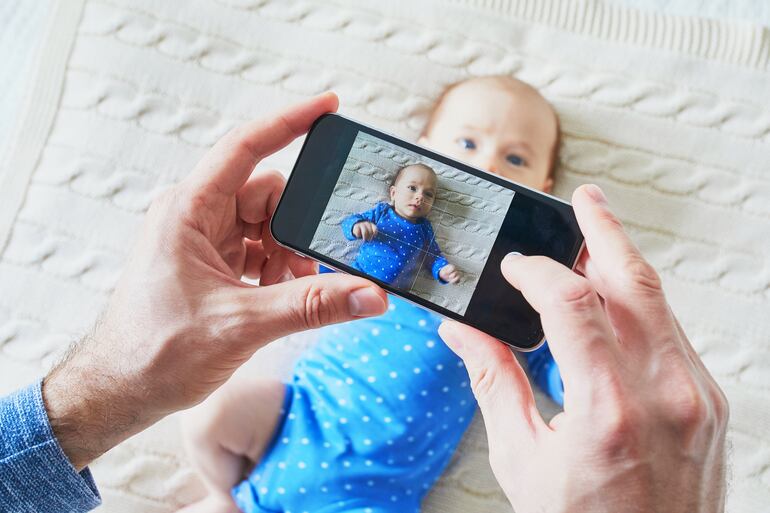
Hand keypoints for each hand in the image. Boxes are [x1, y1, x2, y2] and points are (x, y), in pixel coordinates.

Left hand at [42, 93, 387, 469]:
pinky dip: (276, 270)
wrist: (120, 390)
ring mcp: (202, 239)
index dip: (289, 122)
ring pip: (265, 225)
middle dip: (295, 229)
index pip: (245, 147)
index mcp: (188, 210)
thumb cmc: (156, 351)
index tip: (328, 106)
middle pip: (267, 195)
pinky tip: (278, 299)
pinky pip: (256, 249)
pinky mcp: (210, 263)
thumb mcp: (242, 324)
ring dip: (286, 256)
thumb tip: (370, 295)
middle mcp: (195, 216)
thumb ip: (311, 306)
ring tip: (289, 293)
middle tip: (309, 268)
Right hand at [439, 184, 727, 512]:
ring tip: (596, 238)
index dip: (537, 272)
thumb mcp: (522, 460)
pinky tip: (614, 301)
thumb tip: (464, 335)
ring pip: (660, 302)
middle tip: (584, 198)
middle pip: (636, 282)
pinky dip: (640, 305)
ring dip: (624, 263)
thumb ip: (494, 383)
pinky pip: (672, 334)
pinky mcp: (708, 402)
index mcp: (609, 410)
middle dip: (604, 231)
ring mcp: (696, 396)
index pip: (571, 304)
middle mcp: (665, 393)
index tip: (515, 268)